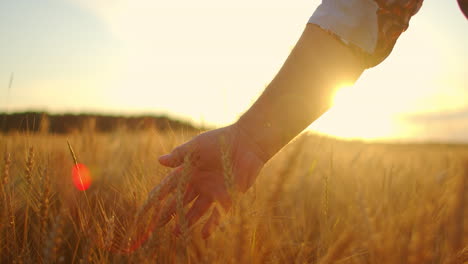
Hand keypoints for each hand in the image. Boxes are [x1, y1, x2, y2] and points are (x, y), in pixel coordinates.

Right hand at [149, 124, 265, 238]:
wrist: (247, 143)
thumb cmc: (220, 141)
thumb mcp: (196, 146)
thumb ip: (179, 155)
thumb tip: (159, 160)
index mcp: (190, 170)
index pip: (171, 186)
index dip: (160, 195)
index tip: (149, 206)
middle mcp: (199, 182)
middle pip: (181, 201)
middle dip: (169, 213)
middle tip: (158, 226)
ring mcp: (212, 191)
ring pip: (196, 210)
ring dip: (187, 221)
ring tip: (177, 234)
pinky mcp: (227, 197)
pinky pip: (217, 214)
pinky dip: (211, 224)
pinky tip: (203, 235)